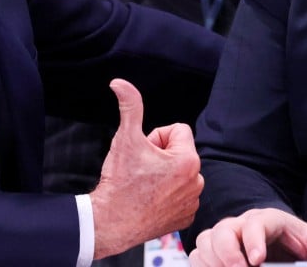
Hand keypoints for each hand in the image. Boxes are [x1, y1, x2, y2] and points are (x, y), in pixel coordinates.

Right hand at [89, 79, 202, 258]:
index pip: (178, 130)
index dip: (156, 137)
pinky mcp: (186, 218)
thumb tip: (119, 83)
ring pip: (179, 172)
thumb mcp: (125, 138)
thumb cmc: (119, 181)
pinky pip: (180, 195)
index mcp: (188, 160)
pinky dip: (167, 195)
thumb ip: (130, 106)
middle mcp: (197, 181)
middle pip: (179, 151)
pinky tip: (150, 200)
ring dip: (164, 174)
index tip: (144, 152)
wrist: (109, 223)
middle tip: (141, 170)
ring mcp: (192, 202)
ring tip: (144, 186)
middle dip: (161, 156)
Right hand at [187, 208, 306, 266]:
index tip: (257, 260)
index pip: (256, 223)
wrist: (282, 246)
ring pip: (206, 240)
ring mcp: (225, 237)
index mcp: (269, 221)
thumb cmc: (296, 245)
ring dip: (212, 261)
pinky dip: (202, 266)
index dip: (253, 240)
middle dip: (228, 254)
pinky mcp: (214, 251)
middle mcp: (242, 225)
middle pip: (223, 230)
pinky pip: (197, 254)